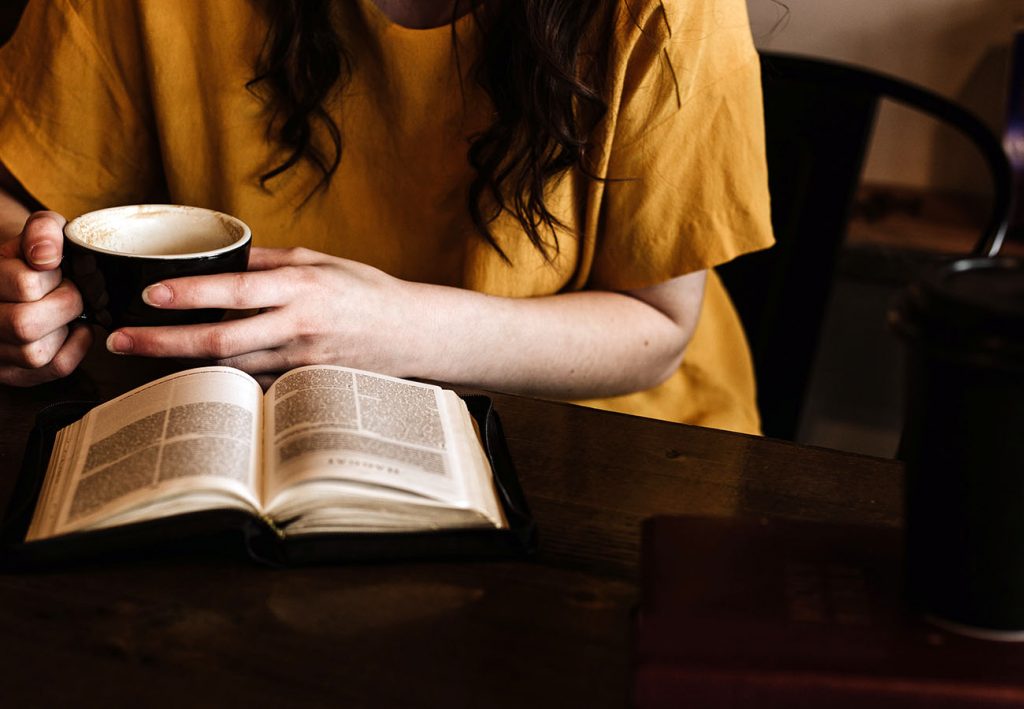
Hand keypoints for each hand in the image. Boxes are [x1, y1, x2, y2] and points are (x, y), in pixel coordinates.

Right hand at [0, 211, 90, 385]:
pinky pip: (54, 368)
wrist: (19, 277)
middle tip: (68, 291)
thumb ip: (44, 231)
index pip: (25, 284)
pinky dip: (76, 347)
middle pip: (25, 325)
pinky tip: (73, 328)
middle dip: (64, 304)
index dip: (52, 276)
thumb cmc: (33, 255)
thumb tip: (47, 257)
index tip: (54, 270)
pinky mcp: (11, 373)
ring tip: (63, 309)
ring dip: (64, 328)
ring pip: (35, 353)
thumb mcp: (38, 230)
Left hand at [105, 247, 417, 382]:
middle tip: (121, 342)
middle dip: (164, 342)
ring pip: (231, 367)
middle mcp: (298, 325)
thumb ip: (269, 260)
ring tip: (144, 355)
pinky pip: (254, 384)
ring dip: (184, 364)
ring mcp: (301, 361)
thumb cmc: (367, 291)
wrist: (411, 334)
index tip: (151, 295)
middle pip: (221, 339)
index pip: (236, 289)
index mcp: (301, 286)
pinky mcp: (304, 384)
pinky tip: (197, 375)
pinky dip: (224, 379)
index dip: (191, 293)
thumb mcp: (321, 260)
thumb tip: (221, 255)